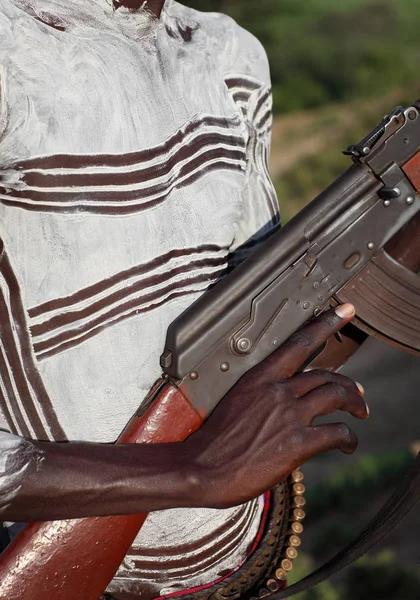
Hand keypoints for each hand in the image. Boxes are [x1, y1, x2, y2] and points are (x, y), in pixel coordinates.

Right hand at [186, 303, 367, 508]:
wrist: (202, 468)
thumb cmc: (213, 440)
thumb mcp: (235, 403)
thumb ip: (262, 397)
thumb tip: (284, 403)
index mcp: (259, 377)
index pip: (298, 343)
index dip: (325, 323)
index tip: (345, 311)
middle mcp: (277, 391)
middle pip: (326, 375)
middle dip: (349, 384)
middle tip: (358, 394)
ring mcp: (289, 416)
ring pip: (336, 396)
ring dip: (355, 403)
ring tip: (361, 412)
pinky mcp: (298, 443)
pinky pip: (336, 432)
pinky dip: (349, 438)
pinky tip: (348, 445)